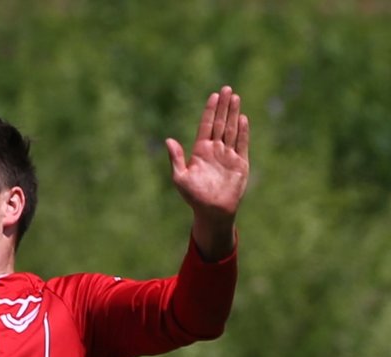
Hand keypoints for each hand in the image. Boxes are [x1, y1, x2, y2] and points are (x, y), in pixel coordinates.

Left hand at [166, 86, 249, 257]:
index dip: (209, 111)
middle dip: (223, 106)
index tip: (213, 95)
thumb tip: (168, 140)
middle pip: (220, 123)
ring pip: (231, 129)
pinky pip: (242, 143)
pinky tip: (242, 118)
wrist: (212, 211)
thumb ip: (176, 158)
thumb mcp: (180, 177)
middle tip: (226, 89)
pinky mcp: (240, 162)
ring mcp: (228, 155)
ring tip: (235, 97)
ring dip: (233, 114)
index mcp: (200, 151)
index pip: (206, 126)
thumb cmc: (193, 196)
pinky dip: (243, 131)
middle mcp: (215, 150)